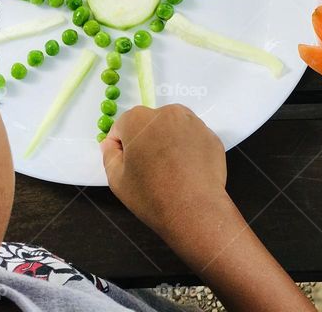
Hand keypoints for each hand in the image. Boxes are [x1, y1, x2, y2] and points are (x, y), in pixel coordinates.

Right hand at [100, 104, 230, 237]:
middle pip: (150, 123)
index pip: (123, 126)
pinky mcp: (211, 136)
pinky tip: (187, 170)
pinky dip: (188, 148)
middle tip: (150, 168)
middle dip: (146, 139)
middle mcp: (168, 113)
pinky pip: (192, 138)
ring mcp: (194, 123)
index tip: (129, 165)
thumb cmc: (151, 195)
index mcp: (140, 120)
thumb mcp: (117, 179)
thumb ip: (110, 155)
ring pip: (173, 128)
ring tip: (170, 169)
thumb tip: (111, 143)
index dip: (122, 146)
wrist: (194, 209)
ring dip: (168, 141)